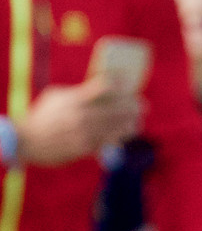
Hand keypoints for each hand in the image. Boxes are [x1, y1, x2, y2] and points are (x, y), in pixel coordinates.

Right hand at [18, 79, 141, 165]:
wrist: (28, 141)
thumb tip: (100, 90)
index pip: (103, 87)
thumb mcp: (56, 97)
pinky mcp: (86, 148)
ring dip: (131, 124)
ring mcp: (85, 133)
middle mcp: (82, 116)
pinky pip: (110, 142)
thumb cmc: (43, 116)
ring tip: (137, 121)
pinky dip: (120, 137)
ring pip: (117, 128)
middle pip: (116, 109)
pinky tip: (127, 134)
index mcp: (74, 99)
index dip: (119, 83)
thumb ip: (77, 93)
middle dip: (133, 106)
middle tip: (143, 105)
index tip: (128, 82)